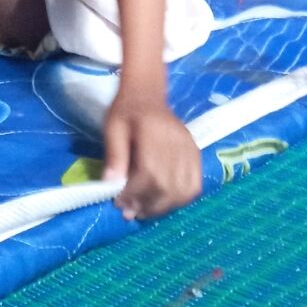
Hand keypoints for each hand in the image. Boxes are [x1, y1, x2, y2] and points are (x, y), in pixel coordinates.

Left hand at [103, 87, 201, 220]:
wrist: (147, 95)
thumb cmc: (126, 112)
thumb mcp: (112, 128)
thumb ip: (114, 156)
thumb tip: (110, 185)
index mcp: (155, 133)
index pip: (150, 173)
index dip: (134, 193)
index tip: (119, 203)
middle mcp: (178, 143)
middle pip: (168, 186)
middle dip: (147, 204)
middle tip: (129, 211)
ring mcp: (191, 150)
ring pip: (183, 191)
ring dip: (162, 207)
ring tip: (143, 210)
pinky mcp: (196, 156)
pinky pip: (194, 187)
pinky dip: (178, 201)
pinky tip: (161, 202)